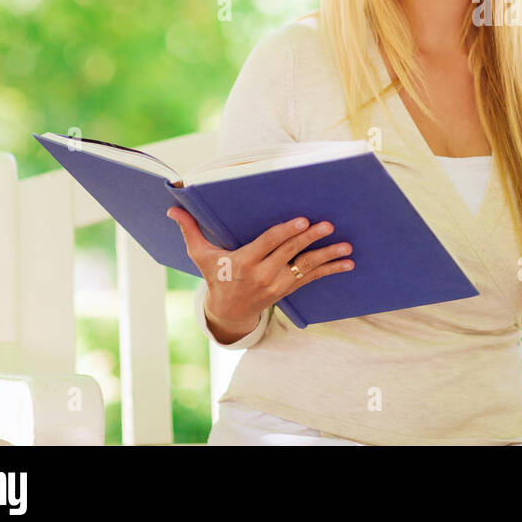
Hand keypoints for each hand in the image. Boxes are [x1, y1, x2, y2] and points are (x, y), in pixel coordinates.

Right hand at [165, 206, 354, 340]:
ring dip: (328, 256)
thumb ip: (190, 231)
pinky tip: (348, 263)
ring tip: (347, 247)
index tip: (302, 221)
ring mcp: (278, 283)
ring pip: (306, 267)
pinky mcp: (288, 288)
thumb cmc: (214, 277)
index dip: (286, 232)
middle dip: (311, 239)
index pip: (268, 244)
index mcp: (243, 262)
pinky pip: (312, 278)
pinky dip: (331, 270)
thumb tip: (173, 210)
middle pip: (290, 253)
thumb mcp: (200, 256)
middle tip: (329, 225)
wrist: (227, 312)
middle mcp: (263, 274)